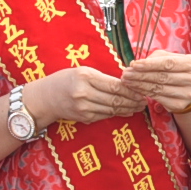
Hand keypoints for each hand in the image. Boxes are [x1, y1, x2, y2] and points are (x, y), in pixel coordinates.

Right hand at [22, 65, 147, 127]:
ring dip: (129, 109)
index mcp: (85, 77)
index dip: (131, 89)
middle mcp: (84, 93)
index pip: (114, 85)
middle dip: (133, 101)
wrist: (45, 98)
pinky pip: (105, 115)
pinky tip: (127, 111)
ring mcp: (84, 108)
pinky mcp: (84, 118)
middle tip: (144, 100)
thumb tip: (127, 83)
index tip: (142, 89)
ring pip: (112, 109)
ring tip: (139, 106)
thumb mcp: (83, 71)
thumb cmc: (66, 80)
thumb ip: (103, 77)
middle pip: (115, 99)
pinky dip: (118, 113)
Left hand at [121, 51, 190, 114]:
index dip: (150, 64)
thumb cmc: (180, 71)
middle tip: (125, 73)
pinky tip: (135, 89)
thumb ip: (159, 57)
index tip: (134, 64)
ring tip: (127, 81)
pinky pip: (157, 98)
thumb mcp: (175, 60)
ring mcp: (186, 94)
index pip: (168, 63)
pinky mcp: (178, 105)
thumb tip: (138, 63)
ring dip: (139, 85)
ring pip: (158, 88)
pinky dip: (144, 92)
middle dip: (141, 75)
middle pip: (161, 77)